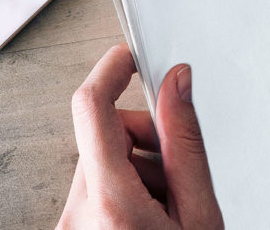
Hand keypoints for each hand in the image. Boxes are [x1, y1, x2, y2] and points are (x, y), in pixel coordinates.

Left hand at [57, 43, 223, 229]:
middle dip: (145, 140)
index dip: (111, 71)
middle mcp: (77, 214)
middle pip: (104, 137)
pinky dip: (123, 189)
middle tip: (176, 171)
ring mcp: (70, 225)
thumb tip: (177, 84)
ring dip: (136, 168)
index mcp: (110, 203)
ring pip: (100, 161)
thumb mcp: (199, 214)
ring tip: (165, 205)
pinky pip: (93, 188)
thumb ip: (186, 146)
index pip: (92, 108)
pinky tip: (147, 215)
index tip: (128, 57)